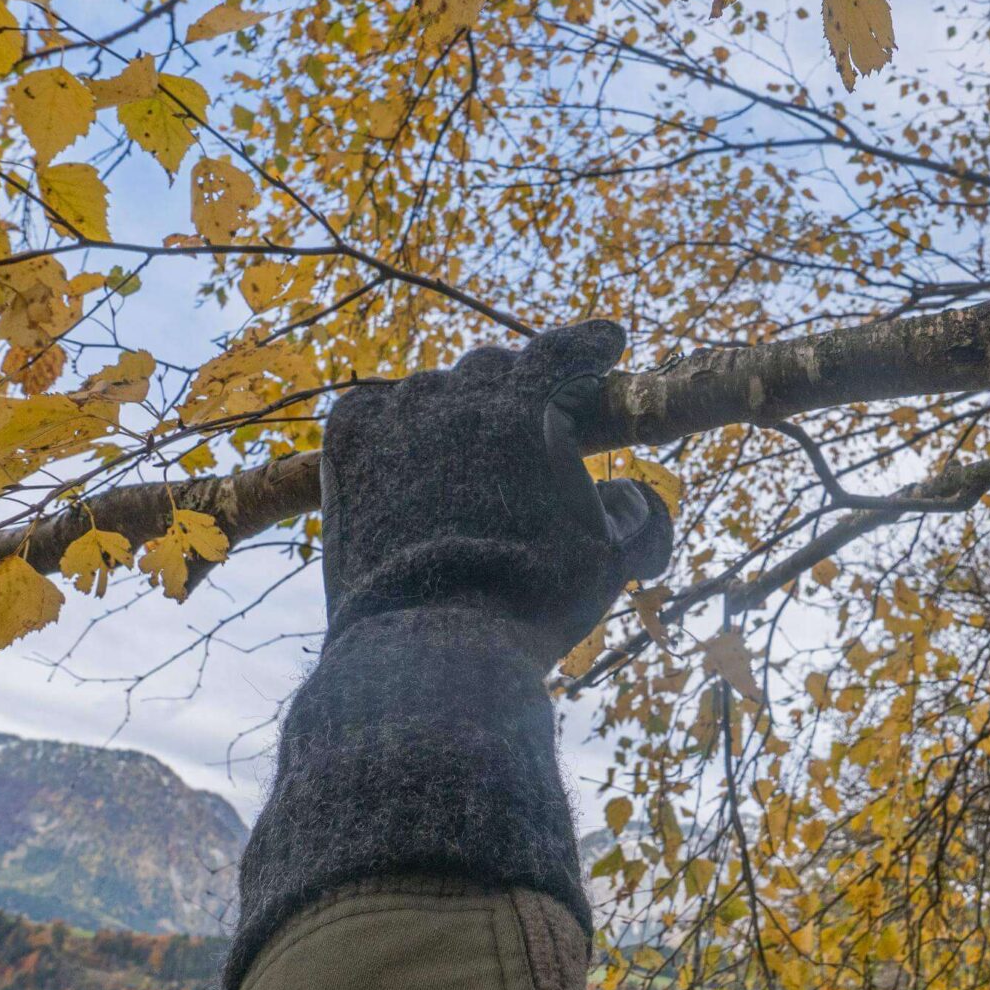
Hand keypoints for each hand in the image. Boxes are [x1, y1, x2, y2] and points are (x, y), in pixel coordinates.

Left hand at [319, 319, 672, 652]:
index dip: (587, 344)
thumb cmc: (534, 603)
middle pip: (494, 367)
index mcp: (527, 408)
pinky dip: (391, 420)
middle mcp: (459, 399)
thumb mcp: (612, 561)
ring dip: (454, 406)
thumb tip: (628, 491)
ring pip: (430, 389)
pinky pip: (369, 410)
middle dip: (519, 381)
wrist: (434, 644)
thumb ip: (640, 516)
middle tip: (531, 413)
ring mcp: (398, 421)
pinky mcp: (348, 451)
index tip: (607, 344)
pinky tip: (404, 446)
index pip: (560, 350)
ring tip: (464, 445)